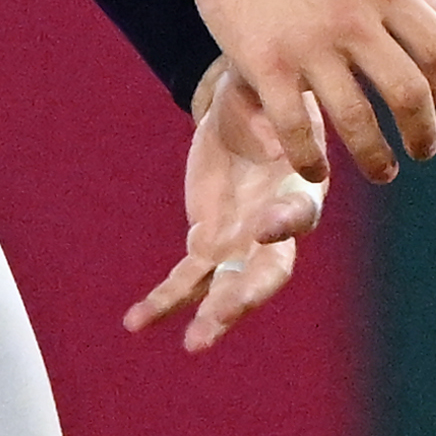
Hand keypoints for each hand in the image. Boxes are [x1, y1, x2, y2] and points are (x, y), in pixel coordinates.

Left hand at [125, 59, 327, 353]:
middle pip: (269, 269)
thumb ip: (265, 112)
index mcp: (298, 183)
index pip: (300, 210)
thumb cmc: (264, 93)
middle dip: (249, 294)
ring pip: (229, 287)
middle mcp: (274, 224)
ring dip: (214, 316)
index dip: (287, 220)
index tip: (268, 225)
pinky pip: (186, 281)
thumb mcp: (262, 90)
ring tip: (194, 345)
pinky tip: (135, 323)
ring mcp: (241, 241)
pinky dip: (163, 302)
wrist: (243, 108)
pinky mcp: (208, 244)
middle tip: (225, 315)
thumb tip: (272, 137)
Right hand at [177, 0, 435, 185]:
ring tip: (384, 171)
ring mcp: (307, 44)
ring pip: (357, 121)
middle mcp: (352, 18)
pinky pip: (296, 127)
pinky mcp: (264, 64)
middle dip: (422, 132)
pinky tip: (319, 170)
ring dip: (377, 159)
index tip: (435, 98)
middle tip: (423, 151)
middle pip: (409, 92)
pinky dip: (312, 159)